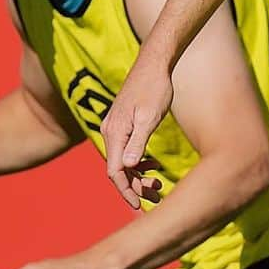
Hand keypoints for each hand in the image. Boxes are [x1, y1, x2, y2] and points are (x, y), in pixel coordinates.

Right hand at [104, 58, 173, 209]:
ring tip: (157, 183)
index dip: (126, 191)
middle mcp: (111, 132)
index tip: (139, 206)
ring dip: (138, 176)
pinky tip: (152, 166)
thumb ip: (138, 142)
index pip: (115, 172)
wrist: (154, 63)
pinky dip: (139, 162)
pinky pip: (127, 151)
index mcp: (115, 133)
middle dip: (135, 186)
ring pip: (123, 161)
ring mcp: (116, 127)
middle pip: (118, 170)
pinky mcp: (124, 123)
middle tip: (157, 195)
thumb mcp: (149, 116)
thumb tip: (127, 167)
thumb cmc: (155, 88)